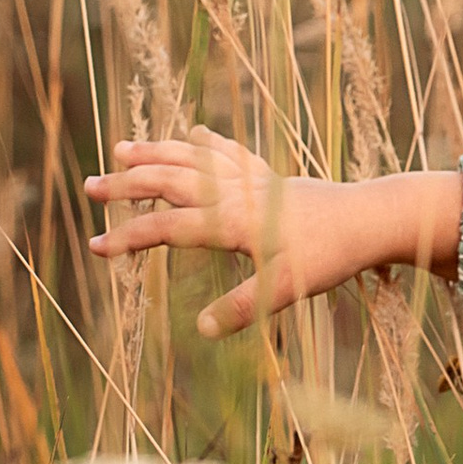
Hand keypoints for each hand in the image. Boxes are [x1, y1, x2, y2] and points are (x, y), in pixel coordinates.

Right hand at [84, 130, 461, 338]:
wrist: (372, 219)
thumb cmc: (331, 255)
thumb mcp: (288, 289)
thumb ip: (244, 308)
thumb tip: (202, 329)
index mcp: (233, 221)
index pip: (168, 227)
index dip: (130, 237)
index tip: (97, 247)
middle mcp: (236, 193)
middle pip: (170, 182)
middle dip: (127, 185)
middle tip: (91, 187)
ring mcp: (253, 180)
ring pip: (193, 159)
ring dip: (156, 153)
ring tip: (122, 148)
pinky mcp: (271, 176)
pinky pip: (231, 153)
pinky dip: (208, 144)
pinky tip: (194, 134)